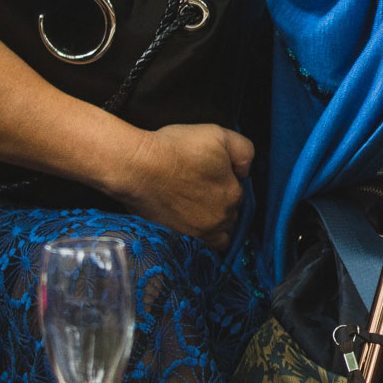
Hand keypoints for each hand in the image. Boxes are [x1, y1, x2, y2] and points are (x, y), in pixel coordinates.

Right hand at [109, 123, 251, 249]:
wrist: (138, 166)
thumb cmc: (177, 148)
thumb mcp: (220, 134)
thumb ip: (244, 151)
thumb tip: (245, 171)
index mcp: (233, 195)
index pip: (239, 193)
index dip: (227, 183)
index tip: (212, 175)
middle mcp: (219, 219)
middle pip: (229, 216)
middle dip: (221, 206)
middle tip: (203, 191)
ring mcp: (197, 233)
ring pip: (216, 236)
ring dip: (213, 226)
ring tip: (198, 212)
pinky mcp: (175, 239)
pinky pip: (196, 247)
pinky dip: (197, 239)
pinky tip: (187, 225)